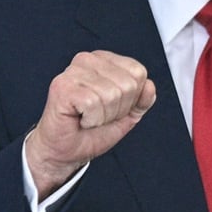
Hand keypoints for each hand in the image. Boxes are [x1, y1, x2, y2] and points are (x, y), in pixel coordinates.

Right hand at [25, 50, 156, 196]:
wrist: (66, 151)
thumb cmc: (91, 131)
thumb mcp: (127, 115)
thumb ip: (142, 100)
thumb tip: (149, 85)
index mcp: (105, 60)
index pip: (138, 72)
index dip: (131, 99)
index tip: (111, 108)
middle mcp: (88, 60)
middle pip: (127, 84)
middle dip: (117, 109)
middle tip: (98, 115)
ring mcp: (73, 71)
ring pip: (111, 94)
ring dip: (103, 116)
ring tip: (88, 118)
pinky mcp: (62, 86)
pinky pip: (93, 103)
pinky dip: (91, 119)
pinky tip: (80, 119)